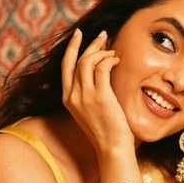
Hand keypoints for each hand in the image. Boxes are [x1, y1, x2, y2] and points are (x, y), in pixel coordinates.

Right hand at [61, 29, 133, 157]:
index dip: (72, 48)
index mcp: (68, 99)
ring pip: (88, 62)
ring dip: (102, 52)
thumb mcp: (90, 111)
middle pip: (77, 61)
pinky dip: (109, 60)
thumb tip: (99, 72)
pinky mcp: (100, 97)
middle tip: (103, 36)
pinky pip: (101, 68)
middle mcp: (73, 96)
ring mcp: (85, 96)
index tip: (79, 34)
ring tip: (113, 52)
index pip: (66, 67)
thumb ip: (88, 94)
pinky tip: (117, 60)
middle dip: (90, 44)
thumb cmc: (106, 131)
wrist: (112, 148)